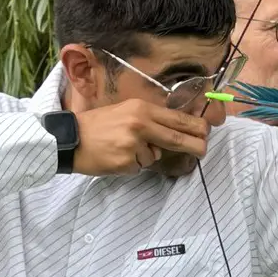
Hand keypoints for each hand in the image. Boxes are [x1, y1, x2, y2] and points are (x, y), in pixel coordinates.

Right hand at [73, 99, 214, 177]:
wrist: (70, 139)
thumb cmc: (98, 126)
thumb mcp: (125, 112)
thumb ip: (148, 120)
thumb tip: (173, 131)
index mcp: (141, 109)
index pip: (175, 118)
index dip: (194, 126)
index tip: (206, 131)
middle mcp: (140, 124)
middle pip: (176, 137)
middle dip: (194, 145)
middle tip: (204, 150)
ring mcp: (133, 144)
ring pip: (154, 156)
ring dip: (143, 156)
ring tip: (121, 148)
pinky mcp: (126, 162)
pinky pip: (139, 167)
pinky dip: (130, 165)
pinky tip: (115, 156)